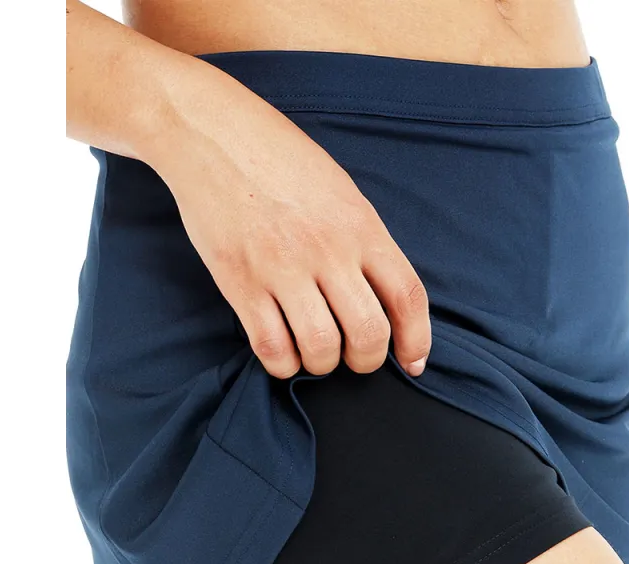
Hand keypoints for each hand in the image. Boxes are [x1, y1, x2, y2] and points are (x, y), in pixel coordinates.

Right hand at [146, 59, 431, 378]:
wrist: (211, 132)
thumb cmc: (280, 161)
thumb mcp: (341, 191)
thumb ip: (364, 242)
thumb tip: (385, 297)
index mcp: (361, 225)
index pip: (407, 296)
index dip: (417, 340)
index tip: (412, 362)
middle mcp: (328, 248)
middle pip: (369, 333)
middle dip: (367, 362)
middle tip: (354, 359)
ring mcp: (282, 266)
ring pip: (321, 348)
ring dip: (323, 365)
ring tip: (315, 353)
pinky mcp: (240, 281)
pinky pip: (272, 347)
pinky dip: (283, 365)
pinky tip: (283, 354)